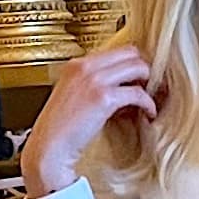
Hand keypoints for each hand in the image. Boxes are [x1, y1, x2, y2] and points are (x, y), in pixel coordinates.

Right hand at [18, 46, 159, 196]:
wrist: (48, 147)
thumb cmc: (59, 129)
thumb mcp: (72, 96)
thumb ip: (91, 84)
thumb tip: (120, 85)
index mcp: (76, 65)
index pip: (115, 50)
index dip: (132, 63)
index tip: (140, 77)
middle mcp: (85, 67)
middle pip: (130, 52)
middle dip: (144, 68)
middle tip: (150, 85)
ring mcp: (94, 80)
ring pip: (137, 67)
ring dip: (149, 83)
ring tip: (150, 99)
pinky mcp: (103, 98)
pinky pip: (137, 93)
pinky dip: (148, 103)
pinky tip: (149, 113)